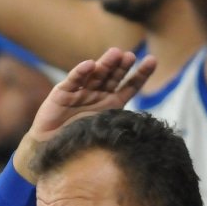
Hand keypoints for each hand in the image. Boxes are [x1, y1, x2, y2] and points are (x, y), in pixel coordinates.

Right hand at [15, 48, 155, 178]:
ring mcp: (81, 92)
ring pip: (96, 75)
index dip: (141, 74)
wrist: (54, 151)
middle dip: (122, 66)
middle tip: (130, 56)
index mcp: (112, 104)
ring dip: (105, 64)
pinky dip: (80, 72)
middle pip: (113, 77)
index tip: (152, 60)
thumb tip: (145, 126)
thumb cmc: (82, 144)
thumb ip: (120, 125)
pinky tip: (90, 65)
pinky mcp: (62, 93)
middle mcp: (98, 95)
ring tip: (115, 54)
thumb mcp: (107, 132)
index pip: (130, 86)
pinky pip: (73, 81)